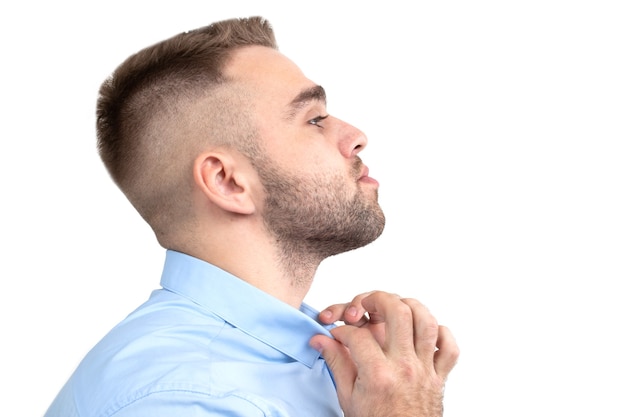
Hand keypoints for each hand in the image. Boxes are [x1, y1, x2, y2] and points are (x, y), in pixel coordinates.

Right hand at [311, 291, 458, 416]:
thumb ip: (336, 362)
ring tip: (396, 306)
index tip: (337, 334)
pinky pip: (450, 346)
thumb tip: (320, 340)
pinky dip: (440, 333)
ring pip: (427, 321)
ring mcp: (425, 369)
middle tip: (367, 303)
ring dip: (411, 307)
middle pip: (398, 312)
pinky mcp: (439, 376)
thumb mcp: (348, 396)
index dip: (342, 330)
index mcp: (378, 374)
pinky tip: (423, 332)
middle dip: (379, 299)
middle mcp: (404, 367)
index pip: (358, 334)